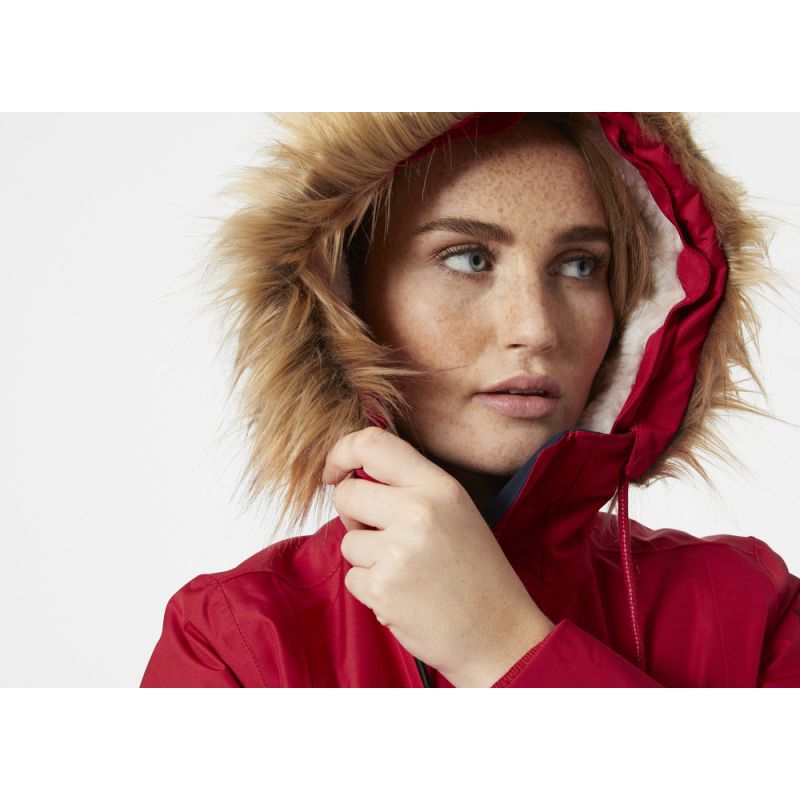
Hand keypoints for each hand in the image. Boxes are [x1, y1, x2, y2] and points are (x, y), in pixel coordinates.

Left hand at [322, 426, 554, 686]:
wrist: (499, 633)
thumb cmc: (477, 573)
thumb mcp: (456, 511)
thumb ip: (410, 487)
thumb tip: (354, 473)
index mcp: (439, 486)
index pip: (373, 443)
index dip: (342, 453)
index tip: (335, 472)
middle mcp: (418, 511)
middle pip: (347, 494)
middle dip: (352, 515)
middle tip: (382, 535)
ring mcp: (398, 550)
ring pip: (347, 541)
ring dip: (367, 559)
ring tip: (408, 572)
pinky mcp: (383, 588)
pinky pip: (353, 578)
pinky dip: (371, 589)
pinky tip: (405, 595)